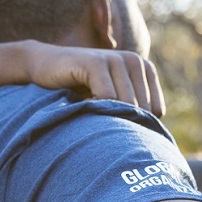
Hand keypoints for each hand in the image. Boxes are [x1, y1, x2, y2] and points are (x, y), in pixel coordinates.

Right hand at [26, 44, 164, 116]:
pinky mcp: (95, 62)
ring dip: (108, 116)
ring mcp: (115, 59)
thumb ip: (134, 110)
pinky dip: (95, 108)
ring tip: (93, 111)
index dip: (135, 123)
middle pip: (141, 109)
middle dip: (122, 121)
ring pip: (126, 104)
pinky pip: (106, 97)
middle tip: (101, 119)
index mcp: (144, 68)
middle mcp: (134, 61)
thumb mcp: (113, 97)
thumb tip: (153, 142)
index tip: (114, 119)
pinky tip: (83, 104)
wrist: (46, 65)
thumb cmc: (81, 87)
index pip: (156, 111)